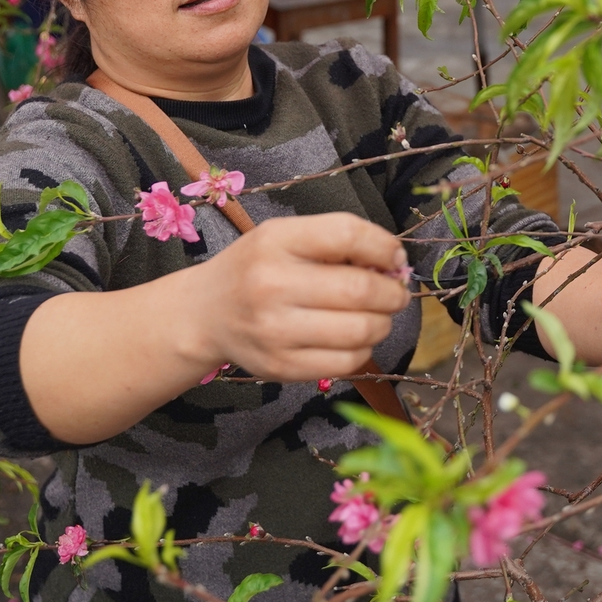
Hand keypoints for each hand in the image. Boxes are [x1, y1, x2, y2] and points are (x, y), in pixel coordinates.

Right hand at [193, 212, 411, 382]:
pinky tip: (354, 338)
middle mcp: (271, 285)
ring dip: (383, 322)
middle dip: (393, 293)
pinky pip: (347, 362)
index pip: (348, 234)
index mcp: (276, 240)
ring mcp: (274, 331)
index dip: (385, 247)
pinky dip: (364, 349)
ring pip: (361, 330)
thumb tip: (395, 263)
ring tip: (378, 316)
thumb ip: (337, 240)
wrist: (205, 314)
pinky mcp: (281, 367)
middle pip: (361, 289)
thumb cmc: (256, 268)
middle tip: (396, 293)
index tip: (395, 259)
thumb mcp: (285, 236)